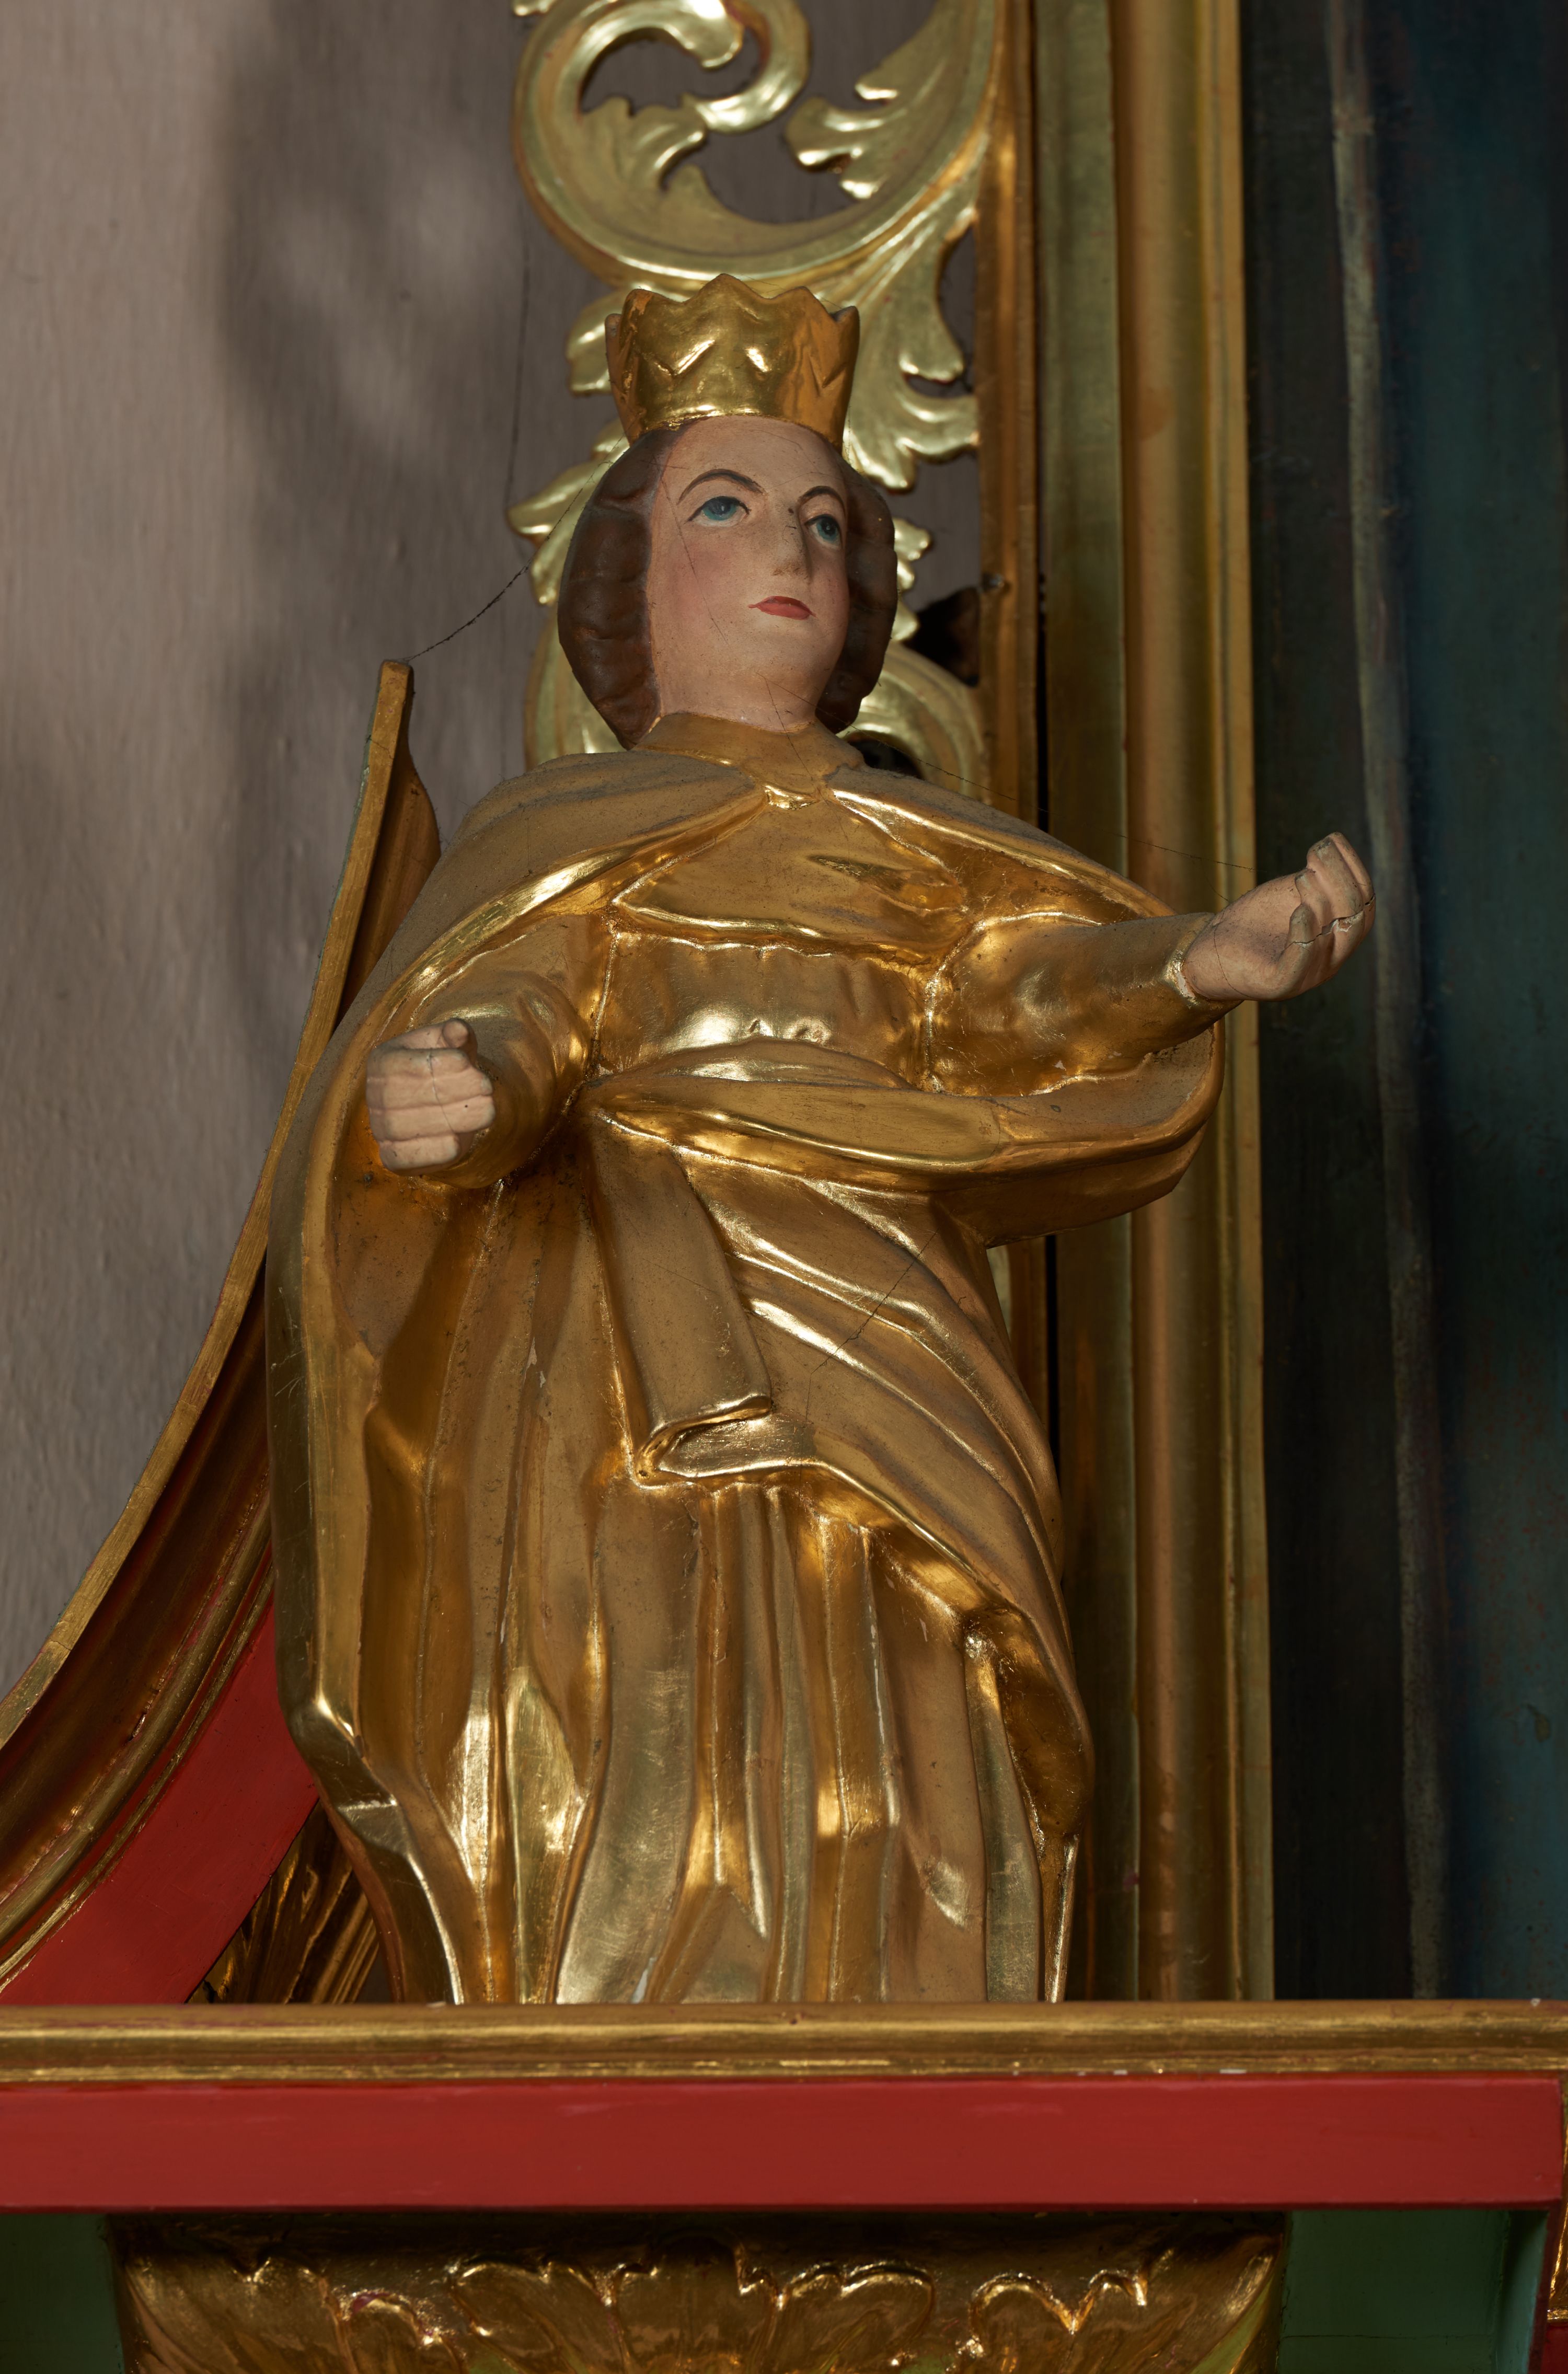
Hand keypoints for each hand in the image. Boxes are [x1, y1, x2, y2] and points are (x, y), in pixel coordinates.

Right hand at [365, 1021, 494, 1171]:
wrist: (439, 1108)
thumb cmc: (444, 1070)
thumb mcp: (450, 1046)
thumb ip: (455, 1034)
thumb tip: (459, 1030)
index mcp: (382, 1061)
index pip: (406, 1064)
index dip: (440, 1065)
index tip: (471, 1066)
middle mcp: (375, 1096)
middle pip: (410, 1095)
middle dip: (453, 1091)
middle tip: (487, 1090)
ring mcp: (381, 1129)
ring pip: (410, 1127)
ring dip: (452, 1120)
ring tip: (487, 1111)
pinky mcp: (392, 1158)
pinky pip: (408, 1157)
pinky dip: (433, 1151)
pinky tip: (457, 1142)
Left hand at [1182, 832, 1374, 1003]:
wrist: (1211, 952)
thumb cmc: (1254, 921)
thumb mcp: (1290, 895)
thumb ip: (1316, 878)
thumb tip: (1333, 844)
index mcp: (1339, 935)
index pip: (1364, 901)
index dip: (1353, 868)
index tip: (1332, 839)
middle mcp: (1332, 958)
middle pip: (1355, 918)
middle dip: (1340, 881)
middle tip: (1316, 854)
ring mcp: (1309, 975)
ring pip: (1332, 938)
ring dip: (1321, 901)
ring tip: (1303, 877)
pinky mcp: (1281, 985)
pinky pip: (1300, 962)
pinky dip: (1304, 935)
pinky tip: (1299, 911)